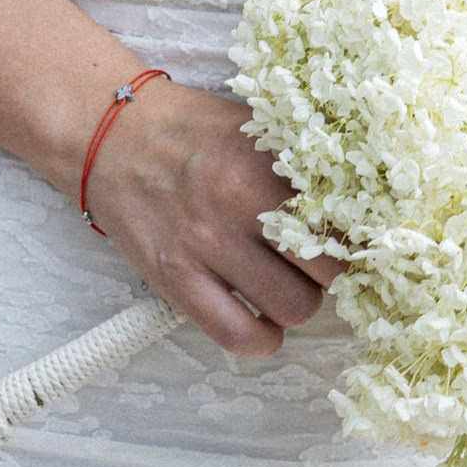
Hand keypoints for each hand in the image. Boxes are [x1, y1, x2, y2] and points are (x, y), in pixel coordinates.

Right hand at [81, 78, 339, 357]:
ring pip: (292, 308)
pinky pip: (237, 335)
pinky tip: (260, 321)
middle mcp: (238, 203)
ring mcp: (204, 245)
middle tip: (315, 262)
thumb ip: (297, 163)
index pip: (342, 219)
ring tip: (284, 286)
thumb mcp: (251, 128)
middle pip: (328, 270)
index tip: (349, 237)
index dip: (354, 234)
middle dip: (329, 272)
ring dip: (297, 304)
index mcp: (263, 162)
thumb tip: (357, 198)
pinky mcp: (173, 280)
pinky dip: (260, 338)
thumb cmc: (188, 129)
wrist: (109, 134)